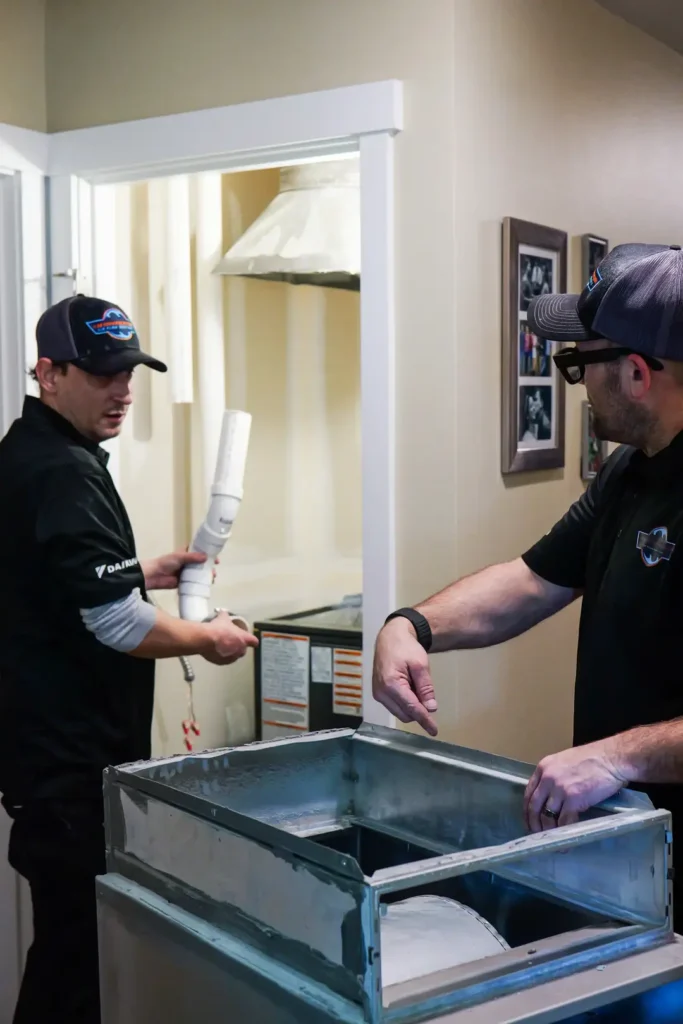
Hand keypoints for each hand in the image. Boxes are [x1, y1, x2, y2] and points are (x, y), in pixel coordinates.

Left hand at [143, 550, 218, 590]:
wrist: (154, 575)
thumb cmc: (165, 562)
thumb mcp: (179, 556)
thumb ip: (192, 557)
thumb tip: (206, 557)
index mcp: (186, 553)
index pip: (200, 552)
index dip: (208, 553)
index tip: (215, 557)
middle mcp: (188, 562)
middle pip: (202, 563)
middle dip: (209, 566)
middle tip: (215, 569)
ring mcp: (187, 572)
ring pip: (199, 573)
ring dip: (207, 575)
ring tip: (212, 577)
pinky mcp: (185, 582)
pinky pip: (195, 582)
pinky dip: (201, 583)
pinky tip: (207, 585)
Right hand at [200, 610, 258, 664]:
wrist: (206, 639)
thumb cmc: (218, 628)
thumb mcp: (222, 618)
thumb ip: (225, 615)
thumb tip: (222, 612)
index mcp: (244, 639)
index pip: (254, 641)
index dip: (251, 640)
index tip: (248, 639)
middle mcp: (240, 650)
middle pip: (243, 650)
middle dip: (238, 646)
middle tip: (231, 640)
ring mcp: (231, 658)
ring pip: (233, 656)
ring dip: (230, 652)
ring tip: (222, 646)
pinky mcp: (222, 663)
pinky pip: (224, 660)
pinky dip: (221, 657)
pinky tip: (215, 651)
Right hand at [372, 618, 437, 735]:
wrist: (390, 637)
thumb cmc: (406, 648)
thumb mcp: (420, 665)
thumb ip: (426, 688)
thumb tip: (431, 709)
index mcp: (391, 684)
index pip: (412, 708)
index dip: (425, 720)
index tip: (434, 731)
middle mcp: (381, 692)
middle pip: (405, 714)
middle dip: (419, 710)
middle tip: (426, 692)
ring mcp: (377, 694)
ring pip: (400, 712)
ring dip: (411, 706)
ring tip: (414, 685)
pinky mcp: (378, 693)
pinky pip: (394, 706)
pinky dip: (405, 702)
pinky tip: (408, 687)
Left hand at [523, 739, 626, 832]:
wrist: (612, 758)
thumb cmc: (593, 758)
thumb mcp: (565, 761)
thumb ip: (555, 776)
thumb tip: (552, 795)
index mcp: (544, 767)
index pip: (528, 793)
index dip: (527, 810)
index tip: (530, 821)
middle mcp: (548, 778)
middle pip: (534, 806)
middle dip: (534, 824)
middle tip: (537, 835)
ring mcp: (559, 789)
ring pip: (547, 816)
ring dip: (548, 831)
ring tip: (552, 841)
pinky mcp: (573, 799)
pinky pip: (564, 821)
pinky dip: (564, 833)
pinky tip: (566, 841)